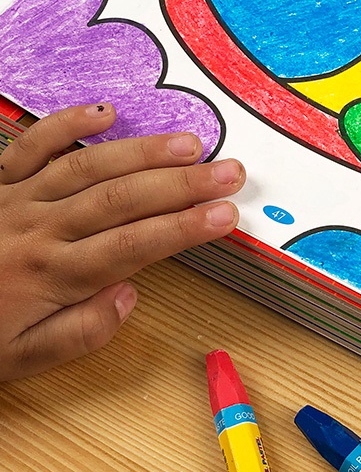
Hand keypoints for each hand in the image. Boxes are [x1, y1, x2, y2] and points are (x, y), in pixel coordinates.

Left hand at [0, 103, 244, 380]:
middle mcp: (40, 229)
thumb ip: (81, 333)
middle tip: (229, 172)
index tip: (226, 215)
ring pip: (91, 167)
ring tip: (190, 143)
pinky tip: (105, 112)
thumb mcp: (21, 360)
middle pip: (124, 198)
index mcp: (51, 275)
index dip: (186, 228)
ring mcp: (17, 197)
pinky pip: (33, 143)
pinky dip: (68, 124)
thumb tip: (130, 295)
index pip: (134, 245)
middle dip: (183, 184)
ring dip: (144, 152)